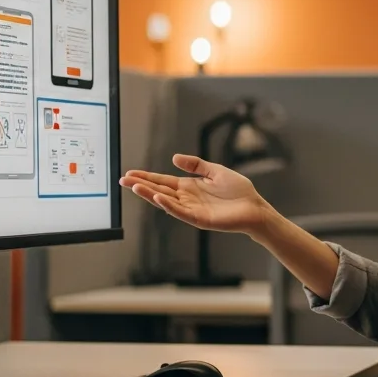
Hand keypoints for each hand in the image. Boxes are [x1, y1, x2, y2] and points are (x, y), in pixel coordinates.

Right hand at [120, 154, 270, 234]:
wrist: (254, 207)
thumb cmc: (238, 191)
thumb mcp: (215, 171)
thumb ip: (195, 165)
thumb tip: (174, 158)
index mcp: (189, 187)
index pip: (163, 181)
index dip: (147, 177)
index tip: (131, 173)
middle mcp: (187, 198)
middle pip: (159, 190)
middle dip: (141, 185)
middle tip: (123, 180)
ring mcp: (191, 209)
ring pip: (165, 202)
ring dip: (149, 195)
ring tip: (134, 187)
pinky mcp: (199, 219)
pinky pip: (180, 212)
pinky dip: (168, 205)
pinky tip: (158, 198)